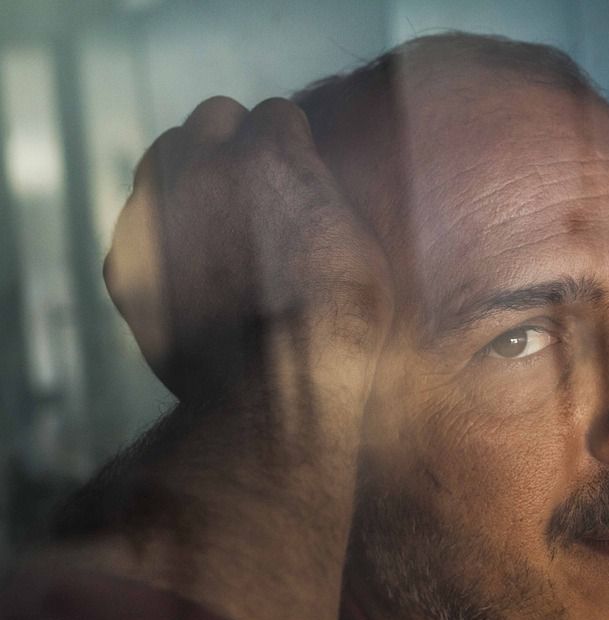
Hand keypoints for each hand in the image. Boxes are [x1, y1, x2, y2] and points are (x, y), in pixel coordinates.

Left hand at [104, 96, 392, 402]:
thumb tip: (315, 188)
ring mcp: (154, 212)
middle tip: (258, 189)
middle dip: (235, 144)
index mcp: (270, 154)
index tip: (302, 175)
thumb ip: (327, 197)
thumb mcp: (361, 246)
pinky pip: (139, 226)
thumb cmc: (340, 327)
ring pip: (163, 158)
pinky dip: (163, 239)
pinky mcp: (125, 261)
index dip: (294, 147)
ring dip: (191, 175)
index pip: (276, 114)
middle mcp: (203, 166)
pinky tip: (194, 272)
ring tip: (220, 221)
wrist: (276, 394)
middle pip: (212, 119)